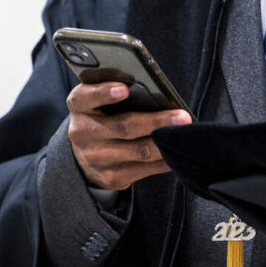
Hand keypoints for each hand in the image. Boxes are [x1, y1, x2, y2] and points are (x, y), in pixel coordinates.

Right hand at [66, 80, 190, 191]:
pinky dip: (165, 159)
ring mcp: (97, 158)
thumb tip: (156, 90)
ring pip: (139, 151)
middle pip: (124, 126)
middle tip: (182, 116)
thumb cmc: (101, 115)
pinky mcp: (112, 177)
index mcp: (79, 105)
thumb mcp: (98, 100)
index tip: (125, 89)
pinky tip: (177, 149)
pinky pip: (145, 169)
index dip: (104, 93)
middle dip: (156, 122)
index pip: (86, 97)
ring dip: (165, 142)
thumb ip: (117, 90)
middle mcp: (83, 132)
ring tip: (185, 133)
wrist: (85, 154)